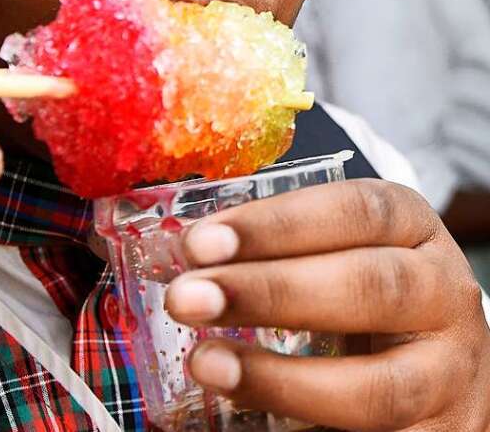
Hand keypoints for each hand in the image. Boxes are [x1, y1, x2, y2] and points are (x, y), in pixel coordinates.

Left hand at [164, 179, 489, 430]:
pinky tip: (249, 411)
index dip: (274, 225)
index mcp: (409, 229)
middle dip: (267, 292)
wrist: (431, 367)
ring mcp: (450, 373)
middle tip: (185, 298)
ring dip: (280, 379)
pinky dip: (307, 425)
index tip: (199, 242)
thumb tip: (172, 257)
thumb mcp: (328, 252)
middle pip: (367, 287)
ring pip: (378, 385)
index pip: (354, 210)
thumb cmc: (358, 294)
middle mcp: (442, 294)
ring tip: (206, 364)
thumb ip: (266, 251)